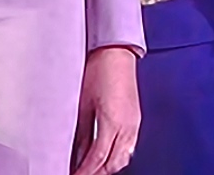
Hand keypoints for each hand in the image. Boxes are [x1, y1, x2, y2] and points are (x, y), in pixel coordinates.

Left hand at [72, 45, 141, 174]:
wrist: (115, 51)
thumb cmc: (98, 70)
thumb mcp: (83, 104)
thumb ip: (83, 132)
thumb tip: (77, 152)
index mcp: (112, 122)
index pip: (98, 159)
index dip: (85, 172)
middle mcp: (127, 126)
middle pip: (113, 163)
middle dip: (97, 173)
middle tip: (81, 174)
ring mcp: (134, 123)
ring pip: (124, 158)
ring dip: (108, 167)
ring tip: (92, 170)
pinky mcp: (136, 119)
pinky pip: (129, 147)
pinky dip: (117, 156)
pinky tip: (106, 156)